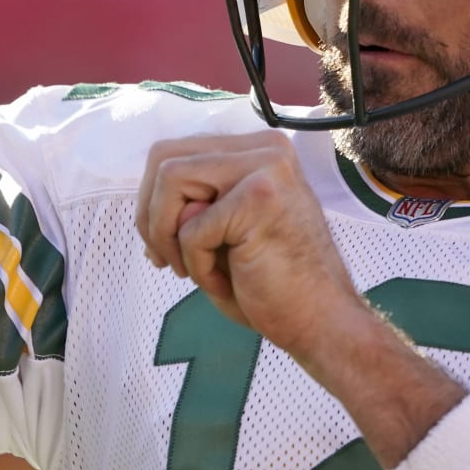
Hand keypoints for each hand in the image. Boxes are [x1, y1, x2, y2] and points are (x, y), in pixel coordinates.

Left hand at [136, 133, 368, 357]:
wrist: (321, 321)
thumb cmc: (272, 283)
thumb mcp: (223, 229)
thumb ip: (191, 204)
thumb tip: (148, 201)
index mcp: (258, 150)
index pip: (176, 152)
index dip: (154, 201)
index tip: (163, 246)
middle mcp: (265, 148)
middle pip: (165, 158)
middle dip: (150, 215)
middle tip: (166, 260)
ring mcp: (265, 168)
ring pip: (170, 180)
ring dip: (166, 235)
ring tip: (190, 270)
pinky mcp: (259, 198)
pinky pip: (191, 228)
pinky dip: (196, 264)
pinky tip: (223, 281)